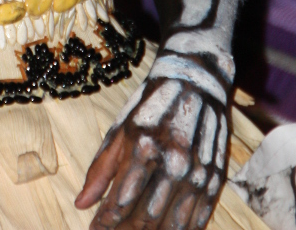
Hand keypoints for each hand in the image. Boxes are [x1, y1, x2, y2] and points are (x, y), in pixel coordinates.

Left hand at [75, 60, 228, 229]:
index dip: (104, 223)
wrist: (195, 81)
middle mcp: (173, 164)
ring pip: (173, 226)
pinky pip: (197, 220)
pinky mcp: (214, 179)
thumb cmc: (150, 105)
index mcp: (144, 147)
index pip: (121, 202)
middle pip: (146, 219)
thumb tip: (81, 204)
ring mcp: (197, 174)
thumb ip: (101, 169)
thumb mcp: (120, 129)